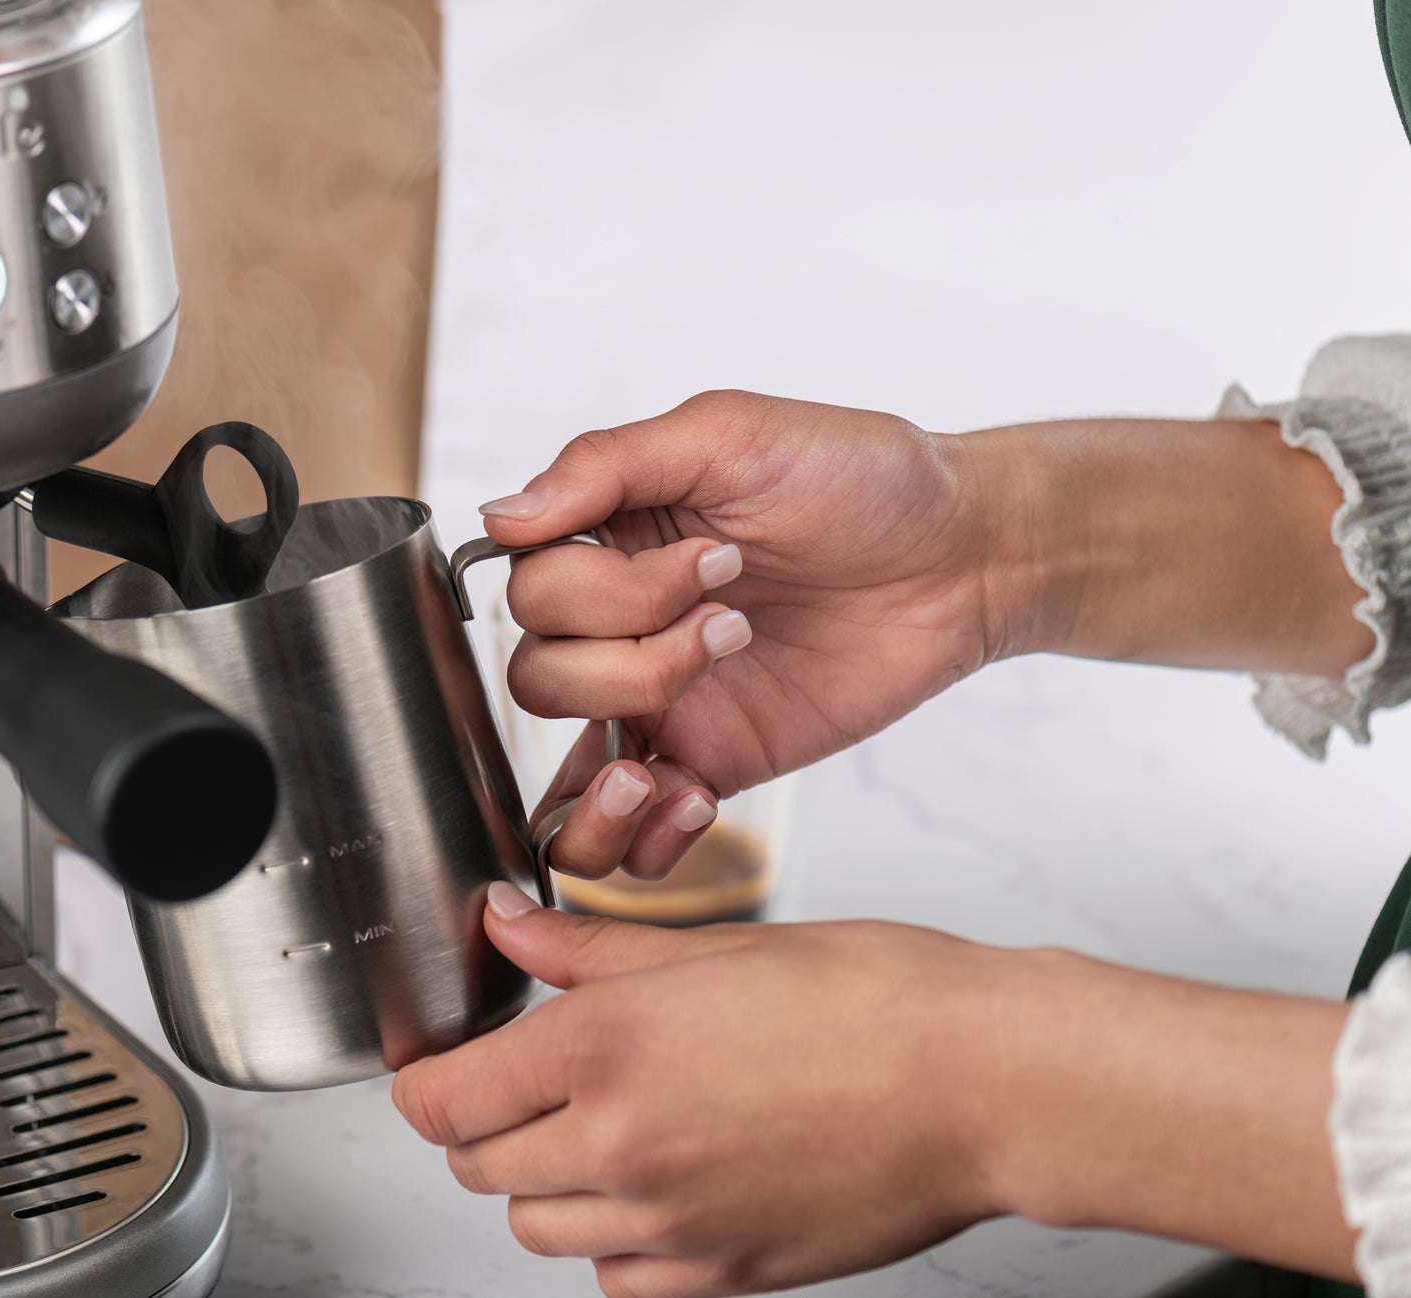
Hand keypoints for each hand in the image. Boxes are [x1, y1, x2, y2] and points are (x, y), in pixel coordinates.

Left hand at [394, 886, 1358, 1295]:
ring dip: (546, 1185)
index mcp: (603, 1046)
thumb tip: (507, 927)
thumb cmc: (874, 999)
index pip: (442, 1100)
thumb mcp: (710, 945)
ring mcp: (669, 1225)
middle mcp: (620, 1145)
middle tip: (534, 1083)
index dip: (432, 1082)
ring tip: (605, 1130)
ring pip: (537, 1231)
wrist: (986, 1082)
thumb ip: (585, 949)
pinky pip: (618, 1285)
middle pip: (478, 1168)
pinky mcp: (723, 1276)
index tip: (447, 1068)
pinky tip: (658, 1192)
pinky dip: (615, 1248)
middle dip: (486, 1126)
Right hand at [482, 391, 1002, 877]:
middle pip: (538, 680)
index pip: (532, 594)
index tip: (718, 557)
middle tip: (736, 621)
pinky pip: (630, 838)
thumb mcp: (728, 434)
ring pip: (563, 772)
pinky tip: (696, 797)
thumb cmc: (858, 478)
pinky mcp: (712, 764)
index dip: (611, 592)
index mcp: (607, 541)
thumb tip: (499, 517)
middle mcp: (620, 626)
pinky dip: (640, 839)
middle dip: (634, 663)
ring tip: (674, 755)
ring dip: (608, 771)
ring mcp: (662, 704)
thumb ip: (605, 465)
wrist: (964, 558)